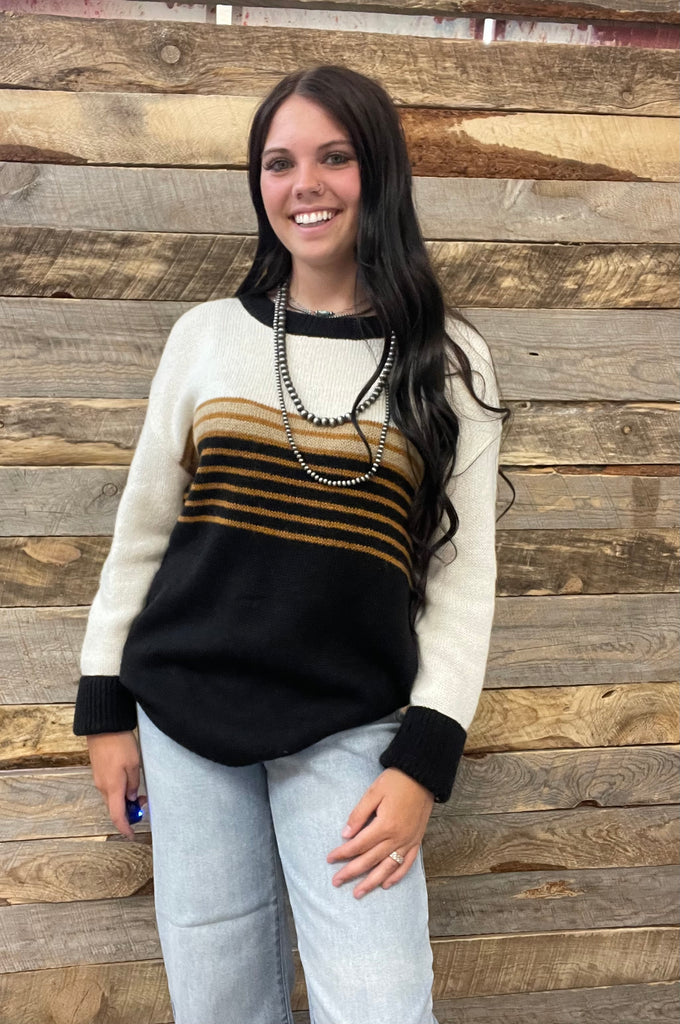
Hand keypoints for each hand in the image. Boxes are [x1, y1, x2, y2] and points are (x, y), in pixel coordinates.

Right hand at [86, 730, 148, 839]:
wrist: (103, 726)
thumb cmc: (119, 743)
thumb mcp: (134, 764)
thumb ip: (133, 784)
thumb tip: (131, 798)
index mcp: (113, 787)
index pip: (117, 816)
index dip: (124, 828)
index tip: (132, 835)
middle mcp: (103, 786)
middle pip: (114, 809)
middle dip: (128, 813)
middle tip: (143, 805)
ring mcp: (99, 779)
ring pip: (112, 798)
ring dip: (125, 801)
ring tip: (140, 792)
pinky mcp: (99, 772)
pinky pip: (109, 789)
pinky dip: (119, 792)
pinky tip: (129, 784)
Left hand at [326, 767, 434, 898]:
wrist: (423, 776)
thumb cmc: (396, 781)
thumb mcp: (373, 792)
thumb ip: (359, 815)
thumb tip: (346, 835)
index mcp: (385, 825)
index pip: (359, 845)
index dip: (343, 853)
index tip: (330, 859)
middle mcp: (397, 838)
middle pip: (371, 860)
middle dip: (352, 872)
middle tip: (336, 881)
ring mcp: (409, 841)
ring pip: (388, 867)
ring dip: (372, 882)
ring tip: (358, 893)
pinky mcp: (417, 841)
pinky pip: (407, 864)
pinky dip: (396, 876)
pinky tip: (386, 884)